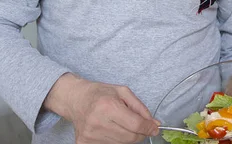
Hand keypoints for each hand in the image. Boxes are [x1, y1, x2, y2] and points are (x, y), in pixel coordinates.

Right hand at [44, 73, 159, 143]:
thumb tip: (154, 123)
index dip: (148, 128)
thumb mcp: (123, 92)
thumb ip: (140, 108)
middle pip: (130, 138)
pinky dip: (116, 140)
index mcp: (108, 106)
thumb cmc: (100, 93)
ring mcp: (89, 135)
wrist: (76, 99)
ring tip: (121, 124)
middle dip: (140, 134)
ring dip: (128, 137)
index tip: (154, 128)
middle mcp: (97, 122)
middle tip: (141, 127)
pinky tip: (112, 129)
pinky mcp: (84, 143)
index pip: (136, 125)